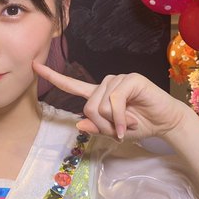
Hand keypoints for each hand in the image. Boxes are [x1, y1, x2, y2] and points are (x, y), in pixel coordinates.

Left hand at [33, 62, 187, 140]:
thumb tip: (79, 124)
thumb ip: (97, 128)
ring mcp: (118, 79)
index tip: (34, 66)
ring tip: (127, 124)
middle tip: (118, 130)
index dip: (52, 76)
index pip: (71, 85)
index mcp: (98, 94)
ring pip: (99, 105)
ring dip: (113, 122)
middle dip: (102, 124)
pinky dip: (120, 118)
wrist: (165, 123)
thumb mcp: (114, 133)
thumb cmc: (139, 126)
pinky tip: (129, 123)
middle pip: (87, 106)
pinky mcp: (130, 79)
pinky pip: (114, 101)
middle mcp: (105, 84)